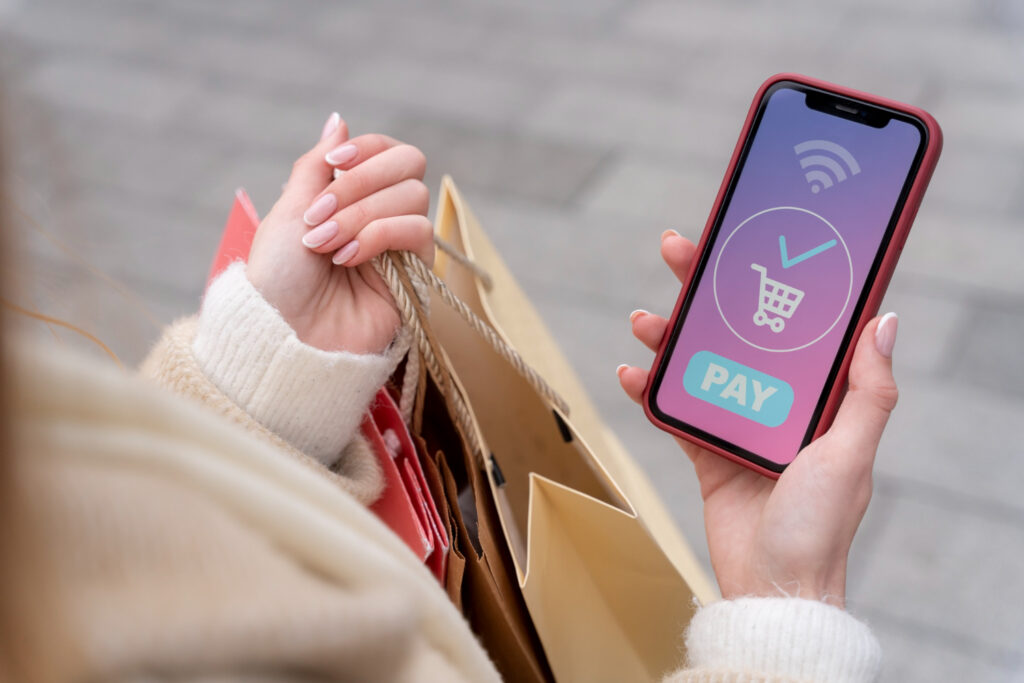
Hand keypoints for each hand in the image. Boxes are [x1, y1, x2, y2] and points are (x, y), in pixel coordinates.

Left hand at [246, 113, 432, 353]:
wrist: (284, 334)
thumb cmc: (278, 279)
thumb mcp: (288, 210)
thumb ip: (317, 165)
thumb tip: (339, 119)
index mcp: (352, 197)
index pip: (387, 150)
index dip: (367, 149)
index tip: (334, 166)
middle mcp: (382, 215)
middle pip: (410, 162)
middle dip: (363, 181)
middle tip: (323, 213)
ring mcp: (401, 244)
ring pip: (413, 196)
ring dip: (363, 214)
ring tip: (327, 244)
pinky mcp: (416, 274)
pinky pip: (419, 232)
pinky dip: (379, 236)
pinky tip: (348, 258)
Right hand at [618, 231, 899, 606]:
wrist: (772, 588)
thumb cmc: (820, 525)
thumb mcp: (851, 453)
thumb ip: (869, 391)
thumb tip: (884, 319)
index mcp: (815, 397)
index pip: (788, 323)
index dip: (765, 279)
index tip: (743, 241)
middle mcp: (774, 403)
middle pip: (734, 332)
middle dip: (705, 290)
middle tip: (679, 251)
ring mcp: (736, 426)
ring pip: (696, 364)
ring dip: (669, 337)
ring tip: (645, 319)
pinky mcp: (705, 454)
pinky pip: (671, 412)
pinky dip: (649, 391)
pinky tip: (631, 372)